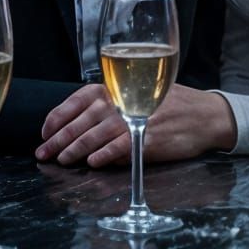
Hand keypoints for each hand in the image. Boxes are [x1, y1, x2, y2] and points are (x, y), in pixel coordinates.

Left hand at [37, 83, 236, 167]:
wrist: (206, 114)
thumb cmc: (169, 105)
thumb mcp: (139, 94)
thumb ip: (112, 104)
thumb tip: (79, 127)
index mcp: (119, 86)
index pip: (79, 98)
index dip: (59, 115)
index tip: (44, 132)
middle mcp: (125, 98)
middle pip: (83, 118)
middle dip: (60, 137)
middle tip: (43, 153)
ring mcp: (138, 116)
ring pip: (99, 133)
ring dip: (77, 148)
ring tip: (62, 160)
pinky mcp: (151, 136)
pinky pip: (123, 145)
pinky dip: (105, 155)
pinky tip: (93, 163)